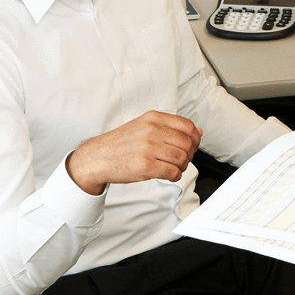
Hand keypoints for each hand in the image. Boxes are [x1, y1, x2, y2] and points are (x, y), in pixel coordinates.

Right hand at [65, 111, 202, 195]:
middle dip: (189, 154)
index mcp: (153, 118)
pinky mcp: (145, 166)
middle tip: (182, 159)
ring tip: (174, 168)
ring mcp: (148, 148)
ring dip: (182, 166)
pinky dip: (175, 176)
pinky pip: (172, 172)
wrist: (97, 157)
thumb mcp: (144, 125)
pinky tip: (169, 175)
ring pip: (182, 158)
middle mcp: (152, 131)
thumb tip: (197, 131)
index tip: (192, 145)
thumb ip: (169, 127)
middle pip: (187, 143)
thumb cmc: (120, 143)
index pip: (187, 126)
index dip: (194, 138)